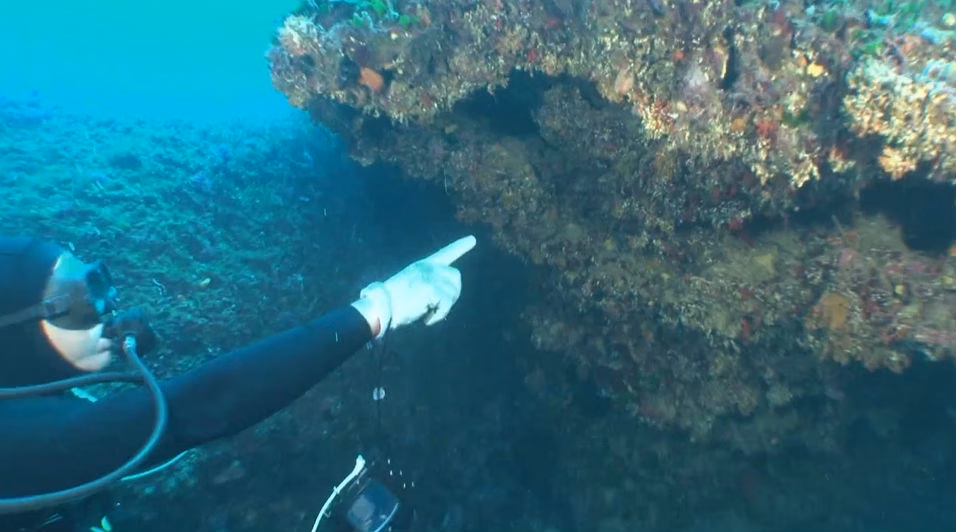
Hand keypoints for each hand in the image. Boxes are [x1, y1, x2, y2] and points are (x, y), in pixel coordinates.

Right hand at [354, 235, 476, 337]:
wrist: (380, 306)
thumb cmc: (392, 303)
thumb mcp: (412, 287)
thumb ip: (430, 286)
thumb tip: (446, 298)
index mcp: (423, 265)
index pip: (446, 253)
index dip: (460, 246)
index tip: (473, 239)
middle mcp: (428, 267)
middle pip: (456, 276)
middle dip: (452, 293)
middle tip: (437, 307)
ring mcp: (430, 276)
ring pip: (453, 292)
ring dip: (443, 307)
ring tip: (426, 312)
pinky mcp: (432, 288)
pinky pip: (446, 305)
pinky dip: (438, 316)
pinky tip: (426, 319)